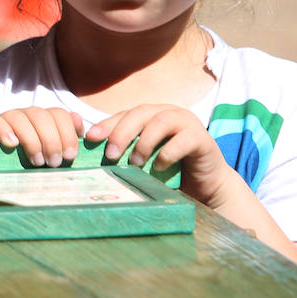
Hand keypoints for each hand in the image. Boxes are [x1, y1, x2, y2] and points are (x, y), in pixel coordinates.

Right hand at [0, 107, 84, 166]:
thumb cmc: (28, 167)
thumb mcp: (51, 156)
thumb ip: (66, 140)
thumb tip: (78, 122)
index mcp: (42, 119)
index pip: (57, 113)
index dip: (67, 132)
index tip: (70, 156)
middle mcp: (23, 115)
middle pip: (40, 115)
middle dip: (51, 140)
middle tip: (54, 163)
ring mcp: (3, 118)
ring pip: (18, 117)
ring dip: (31, 140)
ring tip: (36, 162)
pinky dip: (3, 130)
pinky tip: (11, 145)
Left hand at [85, 104, 238, 208]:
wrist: (205, 184)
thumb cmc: (169, 171)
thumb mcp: (144, 159)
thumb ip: (125, 153)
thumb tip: (94, 159)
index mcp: (151, 115)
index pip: (124, 115)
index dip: (107, 124)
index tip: (91, 138)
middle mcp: (168, 113)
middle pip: (141, 113)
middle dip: (122, 132)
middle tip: (111, 154)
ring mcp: (187, 123)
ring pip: (161, 121)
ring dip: (144, 142)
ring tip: (135, 162)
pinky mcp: (203, 138)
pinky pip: (184, 140)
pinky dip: (168, 153)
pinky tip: (159, 167)